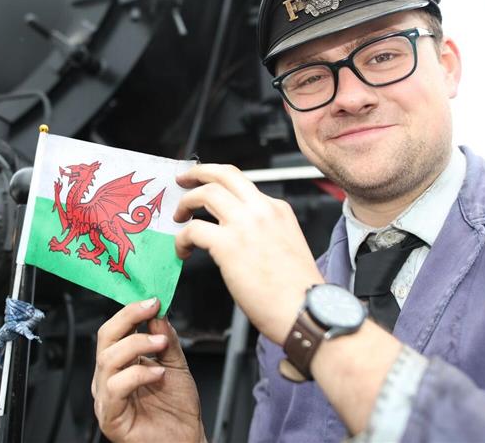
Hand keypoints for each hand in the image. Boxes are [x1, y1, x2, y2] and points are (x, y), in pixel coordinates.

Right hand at [92, 298, 204, 442]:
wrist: (187, 440)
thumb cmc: (178, 409)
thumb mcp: (175, 364)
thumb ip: (166, 339)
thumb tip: (158, 314)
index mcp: (120, 364)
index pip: (114, 330)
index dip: (130, 311)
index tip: (152, 299)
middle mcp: (109, 378)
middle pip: (105, 339)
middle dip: (129, 319)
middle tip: (152, 310)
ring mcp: (107, 397)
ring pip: (108, 360)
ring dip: (136, 345)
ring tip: (160, 345)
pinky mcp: (110, 417)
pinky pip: (115, 388)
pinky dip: (138, 375)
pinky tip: (158, 374)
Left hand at [174, 163, 323, 344]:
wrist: (306, 311)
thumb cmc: (298, 291)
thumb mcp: (287, 245)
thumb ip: (264, 232)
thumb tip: (238, 236)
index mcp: (278, 210)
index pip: (243, 184)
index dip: (219, 183)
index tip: (206, 188)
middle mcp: (261, 210)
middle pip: (224, 174)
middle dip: (198, 173)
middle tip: (183, 180)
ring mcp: (245, 224)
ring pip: (206, 193)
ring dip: (186, 202)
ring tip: (179, 216)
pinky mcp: (228, 245)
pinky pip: (193, 229)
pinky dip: (182, 238)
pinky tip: (183, 250)